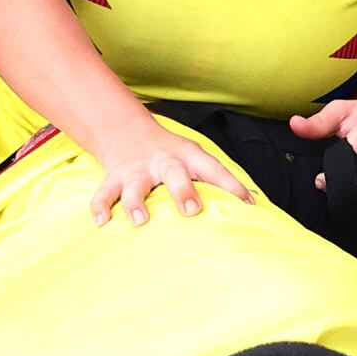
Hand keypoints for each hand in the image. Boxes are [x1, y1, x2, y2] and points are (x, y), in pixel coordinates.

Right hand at [86, 125, 253, 222]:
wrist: (128, 133)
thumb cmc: (173, 156)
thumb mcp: (197, 160)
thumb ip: (220, 181)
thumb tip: (255, 205)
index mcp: (189, 157)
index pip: (214, 169)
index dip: (231, 185)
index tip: (246, 204)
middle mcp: (163, 162)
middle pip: (174, 173)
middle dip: (182, 191)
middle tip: (192, 210)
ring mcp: (136, 171)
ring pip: (135, 186)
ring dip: (137, 202)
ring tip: (141, 220)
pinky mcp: (114, 179)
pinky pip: (104, 193)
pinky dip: (101, 207)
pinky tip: (102, 222)